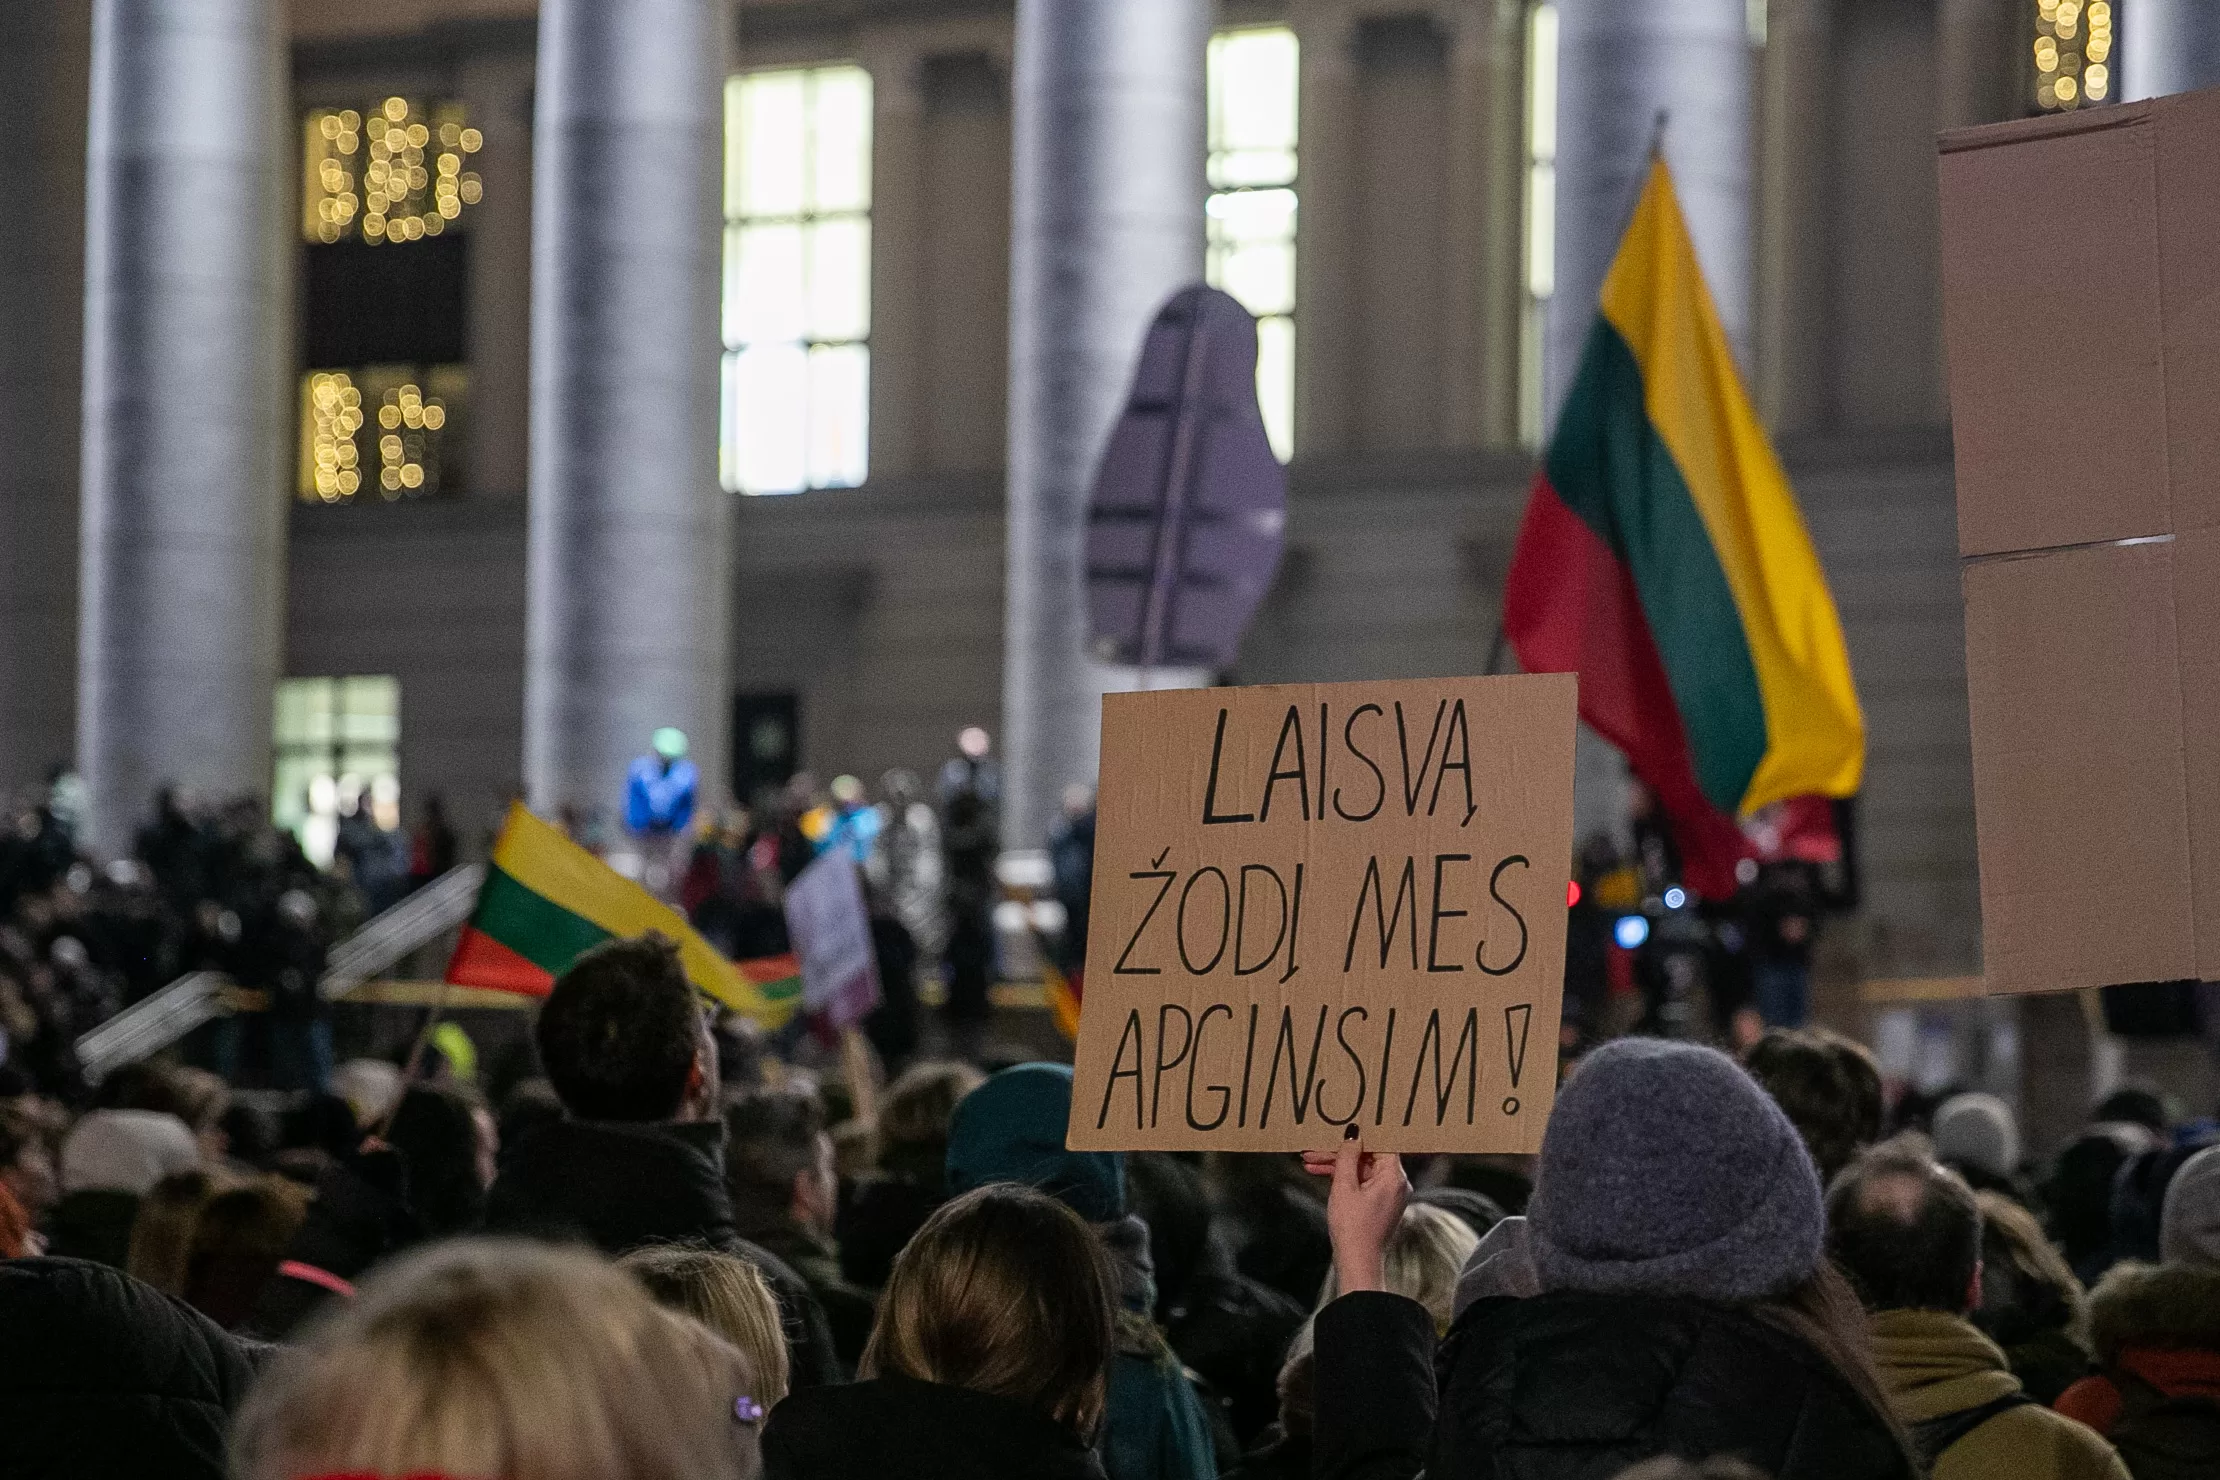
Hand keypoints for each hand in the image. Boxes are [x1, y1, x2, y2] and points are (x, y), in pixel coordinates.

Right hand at [1303, 1125, 1408, 1294]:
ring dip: (1336, 1165)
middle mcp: (1396, 1183)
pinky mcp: (1379, 1203)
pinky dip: (1343, 1178)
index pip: (1380, 1143)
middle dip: (1339, 1152)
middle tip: (1313, 1149)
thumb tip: (1354, 1133)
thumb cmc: (1353, 1227)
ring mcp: (1388, 1194)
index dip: (1360, 1134)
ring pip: (1361, 1169)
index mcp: (1394, 1176)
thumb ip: (1348, 1156)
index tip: (1341, 1127)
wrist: (1357, 1262)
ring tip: (1309, 1162)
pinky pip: (1361, 1182)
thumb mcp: (1344, 1186)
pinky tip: (1320, 1174)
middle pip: (1368, 1156)